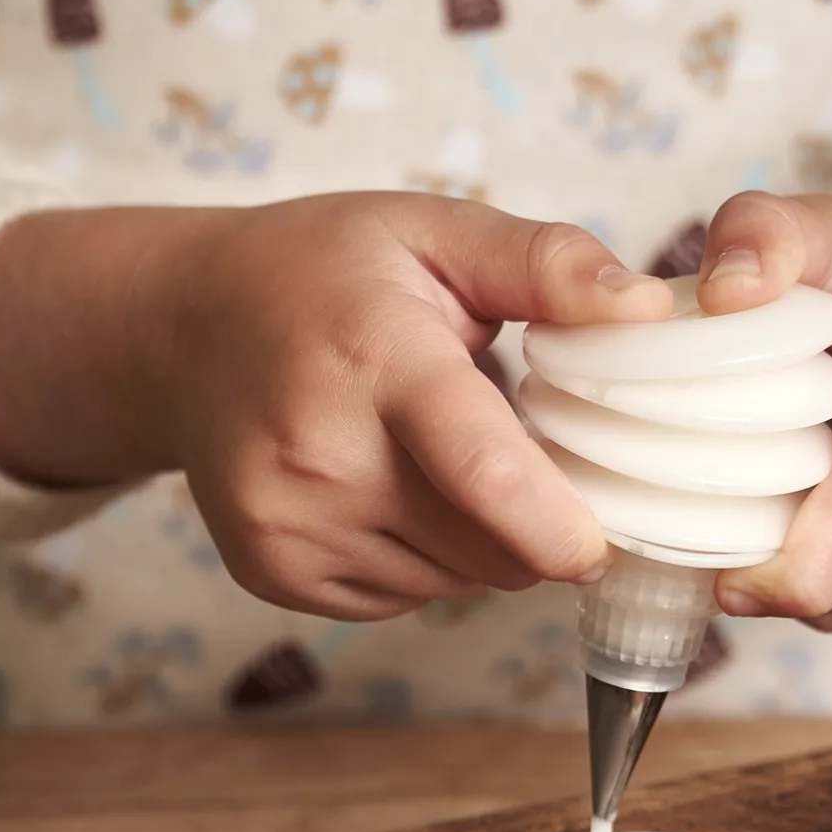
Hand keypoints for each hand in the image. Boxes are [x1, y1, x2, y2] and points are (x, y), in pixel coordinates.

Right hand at [0, 194, 671, 619]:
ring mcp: (286, 524)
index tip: (603, 543)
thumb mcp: (434, 231)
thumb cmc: (323, 275)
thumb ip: (547, 263)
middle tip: (515, 448)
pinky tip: (387, 490)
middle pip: (488, 546)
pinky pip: (403, 599)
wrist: (181, 329)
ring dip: (479, 540)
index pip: (484, 472)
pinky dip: (422, 559)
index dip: (561, 527)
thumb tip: (649, 309)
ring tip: (431, 457)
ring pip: (454, 584)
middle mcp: (317, 453)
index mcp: (374, 359)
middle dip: (534, 519)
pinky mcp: (273, 572)